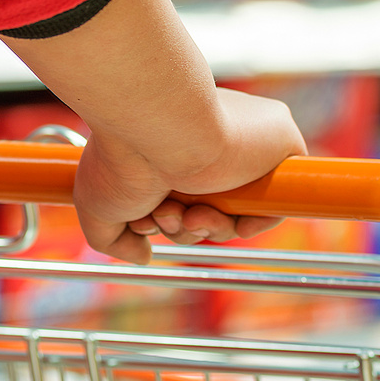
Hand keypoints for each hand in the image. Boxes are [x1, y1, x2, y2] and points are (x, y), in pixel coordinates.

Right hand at [72, 88, 306, 262]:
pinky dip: (253, 223)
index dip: (166, 221)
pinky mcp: (280, 145)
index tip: (146, 220)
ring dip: (207, 227)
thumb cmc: (122, 157)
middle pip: (209, 212)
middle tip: (164, 214)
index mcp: (175, 149)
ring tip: (182, 210)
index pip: (183, 200)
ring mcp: (246, 147)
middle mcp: (211, 145)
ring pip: (237, 213)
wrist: (159, 125)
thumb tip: (143, 255)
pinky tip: (225, 218)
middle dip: (183, 227)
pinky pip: (275, 204)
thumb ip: (114, 238)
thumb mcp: (98, 205)